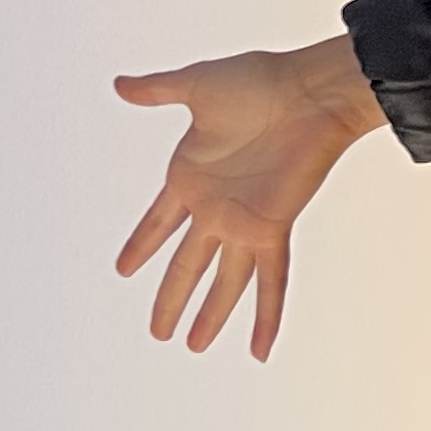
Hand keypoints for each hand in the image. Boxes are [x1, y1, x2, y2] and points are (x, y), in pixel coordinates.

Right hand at [111, 38, 388, 360]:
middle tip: (158, 331)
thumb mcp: (196, 85)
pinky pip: (270, 282)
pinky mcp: (272, 229)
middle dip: (172, 297)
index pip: (158, 223)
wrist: (310, 89)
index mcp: (190, 177)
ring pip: (223, 282)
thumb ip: (158, 90)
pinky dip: (266, 316)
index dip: (142, 244)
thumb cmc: (260, 80)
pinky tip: (261, 351)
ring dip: (210, 315)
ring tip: (193, 347)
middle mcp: (215, 207)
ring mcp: (243, 222)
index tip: (123, 268)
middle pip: (187, 264)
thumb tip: (120, 85)